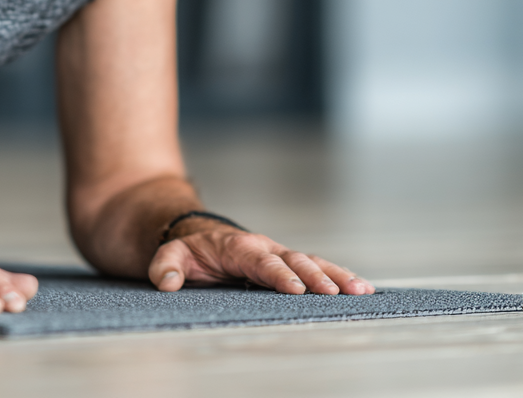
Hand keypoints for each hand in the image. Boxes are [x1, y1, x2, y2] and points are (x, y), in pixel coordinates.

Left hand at [148, 221, 374, 295]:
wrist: (199, 235)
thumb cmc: (189, 250)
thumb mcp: (171, 255)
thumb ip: (167, 266)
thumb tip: (166, 281)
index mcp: (238, 246)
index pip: (260, 261)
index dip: (277, 275)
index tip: (296, 290)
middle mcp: (264, 248)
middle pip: (292, 260)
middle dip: (314, 276)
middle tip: (334, 293)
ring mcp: (279, 255)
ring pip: (311, 261)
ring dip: (336, 274)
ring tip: (361, 289)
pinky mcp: (289, 265)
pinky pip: (317, 267)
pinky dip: (339, 276)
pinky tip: (362, 289)